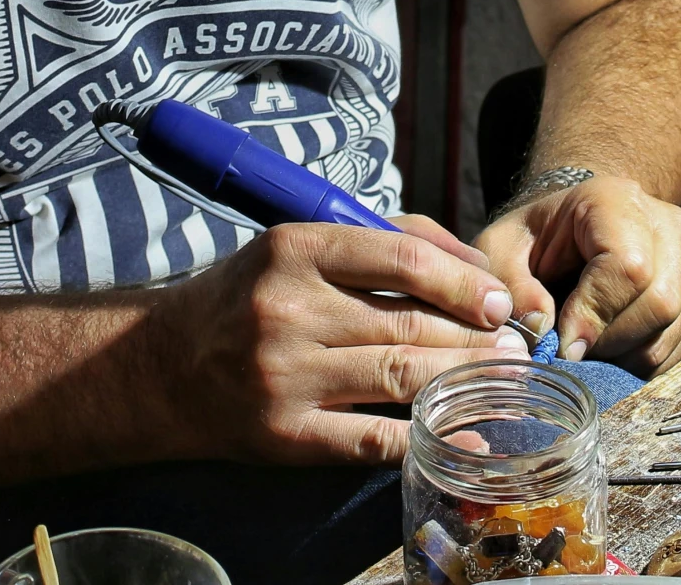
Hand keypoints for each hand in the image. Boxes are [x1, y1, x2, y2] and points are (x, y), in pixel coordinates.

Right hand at [150, 216, 527, 465]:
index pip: (400, 257)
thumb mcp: (301, 246)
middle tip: (515, 346)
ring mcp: (285, 375)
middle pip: (406, 321)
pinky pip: (370, 438)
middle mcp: (286, 309)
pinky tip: (464, 434)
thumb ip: (386, 242)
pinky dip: (424, 436)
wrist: (166, 365)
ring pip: (397, 375)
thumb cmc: (250, 295)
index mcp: (293, 249)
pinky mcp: (285, 434)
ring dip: (460, 379)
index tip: (499, 301)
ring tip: (500, 378)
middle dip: (474, 336)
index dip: (462, 281)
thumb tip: (476, 269)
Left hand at [474, 175, 680, 375]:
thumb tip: (542, 329)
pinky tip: (609, 353)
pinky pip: (679, 344)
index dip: (597, 313)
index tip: (565, 346)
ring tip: (588, 351)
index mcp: (616, 200)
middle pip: (660, 301)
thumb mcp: (501, 251)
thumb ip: (512, 287)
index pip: (628, 265)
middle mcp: (666, 224)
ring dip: (626, 357)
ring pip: (672, 328)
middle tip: (573, 354)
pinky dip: (642, 362)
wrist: (570, 231)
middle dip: (611, 342)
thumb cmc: (533, 239)